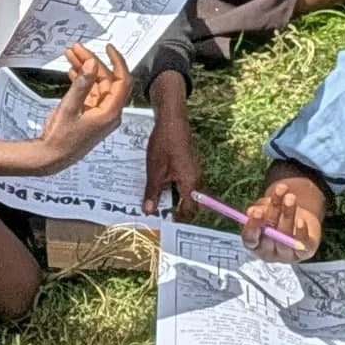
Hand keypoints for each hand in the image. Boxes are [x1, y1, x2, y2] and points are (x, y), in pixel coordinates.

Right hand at [33, 44, 130, 172]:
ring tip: (70, 55)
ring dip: (84, 70)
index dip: (117, 61)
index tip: (108, 48)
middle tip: (78, 49)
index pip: (122, 81)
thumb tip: (92, 65)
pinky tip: (72, 71)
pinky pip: (89, 93)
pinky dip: (81, 81)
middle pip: (106, 80)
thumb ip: (82, 84)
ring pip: (96, 85)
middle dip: (92, 63)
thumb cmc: (61, 140)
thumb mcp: (70, 108)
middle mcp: (108, 113)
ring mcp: (99, 114)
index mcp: (110, 113)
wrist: (50, 157)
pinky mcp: (90, 115)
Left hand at [143, 98, 201, 215]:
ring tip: (152, 200)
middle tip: (154, 213)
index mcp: (191, 184)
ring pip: (182, 193)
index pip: (189, 211)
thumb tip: (149, 211)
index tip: (163, 222)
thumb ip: (153, 193)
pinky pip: (180, 183)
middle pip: (187, 203)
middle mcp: (195, 180)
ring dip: (168, 198)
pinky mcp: (187, 167)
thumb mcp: (155, 171)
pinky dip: (169, 187)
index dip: (177, 218)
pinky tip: (156, 186)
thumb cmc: (165, 144)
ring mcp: (192, 173)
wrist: (171, 121)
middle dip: (171, 209)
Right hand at [243, 177, 321, 262]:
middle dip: (273, 214)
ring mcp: (286, 255)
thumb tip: (253, 211)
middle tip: (275, 199)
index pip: (250, 238)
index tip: (257, 211)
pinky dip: (301, 233)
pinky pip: (302, 246)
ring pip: (286, 237)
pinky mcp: (303, 253)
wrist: (299, 220)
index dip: (253, 226)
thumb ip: (260, 210)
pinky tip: (301, 221)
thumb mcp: (265, 208)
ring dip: (287, 215)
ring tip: (290, 197)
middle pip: (269, 236)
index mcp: (255, 244)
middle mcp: (269, 253)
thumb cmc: (276, 215)